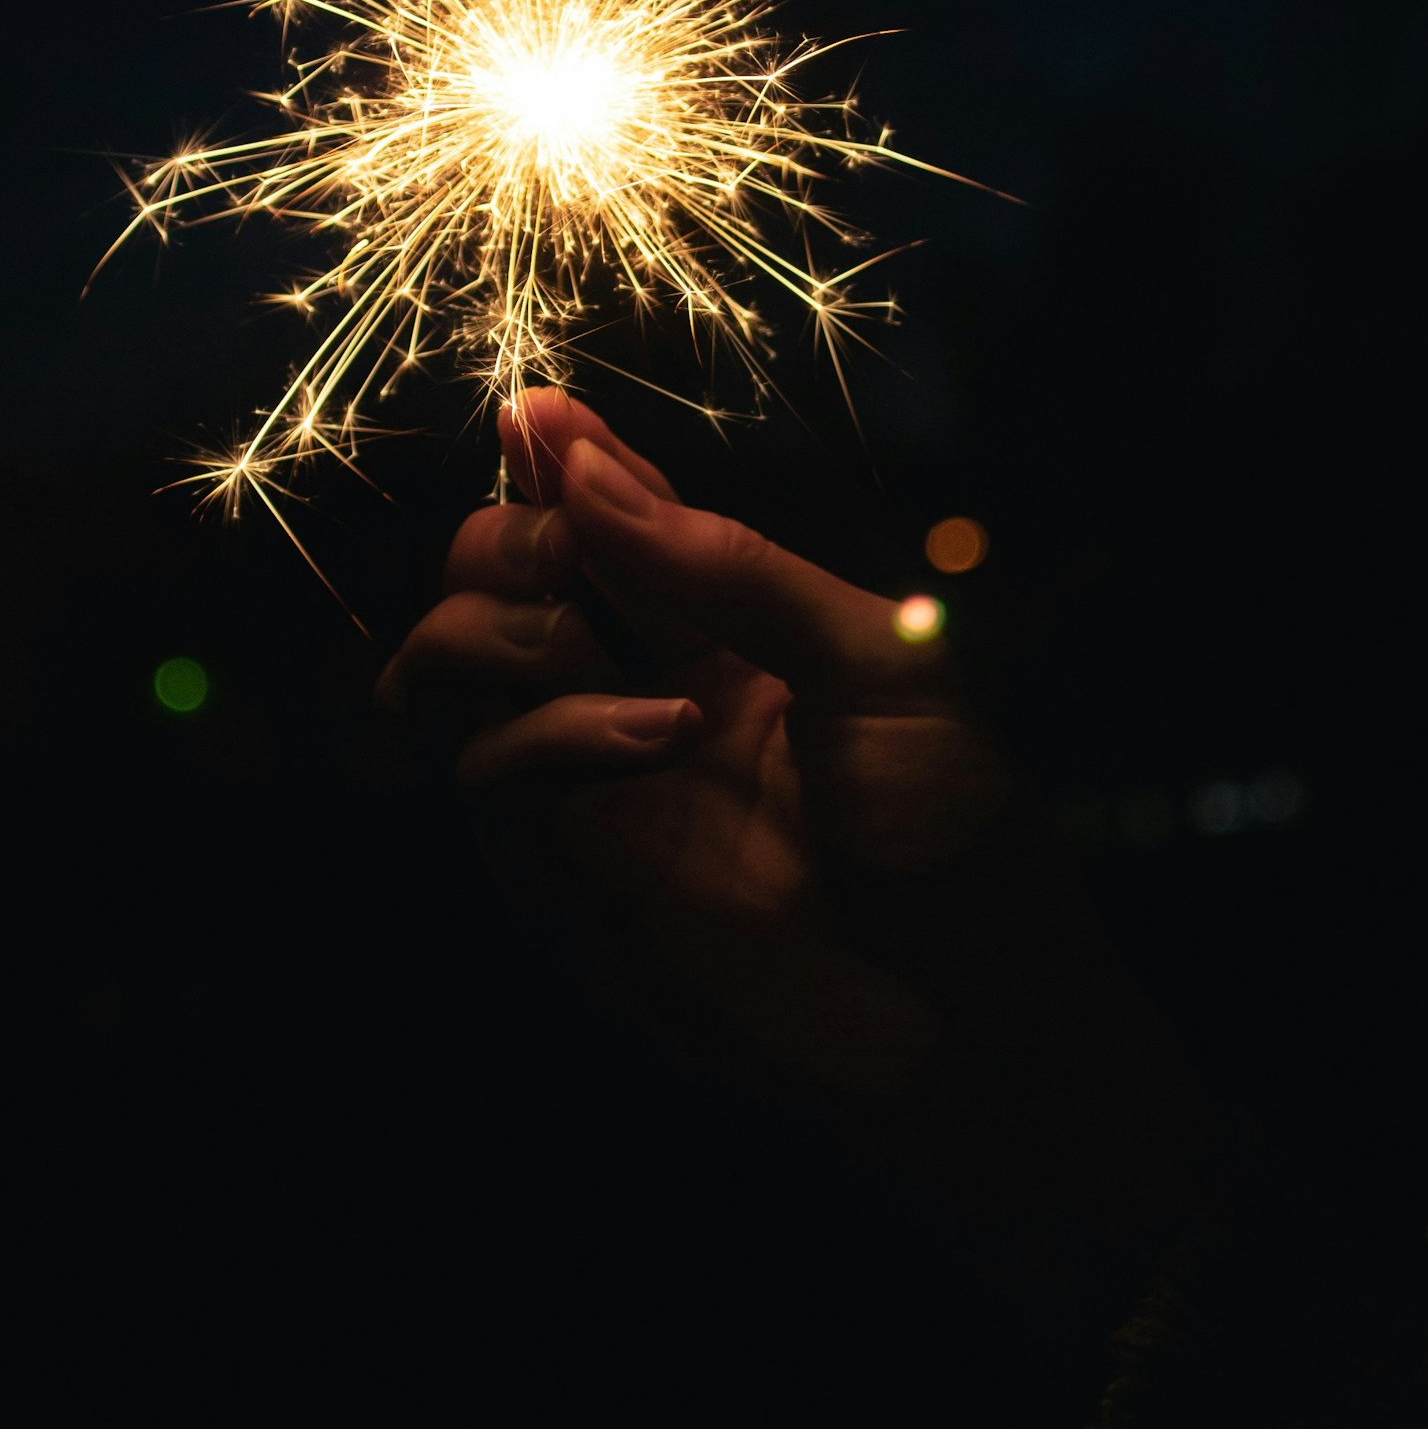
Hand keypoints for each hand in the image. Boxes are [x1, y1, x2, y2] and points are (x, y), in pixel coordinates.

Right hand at [378, 389, 1209, 1279]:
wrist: (976, 1018)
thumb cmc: (955, 830)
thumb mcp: (875, 661)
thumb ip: (729, 569)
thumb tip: (587, 467)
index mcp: (730, 631)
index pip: (612, 520)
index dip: (563, 459)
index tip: (530, 410)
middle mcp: (645, 694)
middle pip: (501, 582)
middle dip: (505, 534)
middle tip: (560, 545)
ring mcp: (603, 787)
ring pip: (452, 674)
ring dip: (488, 622)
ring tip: (572, 629)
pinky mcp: (576, 878)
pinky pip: (494, 778)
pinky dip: (549, 729)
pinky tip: (655, 732)